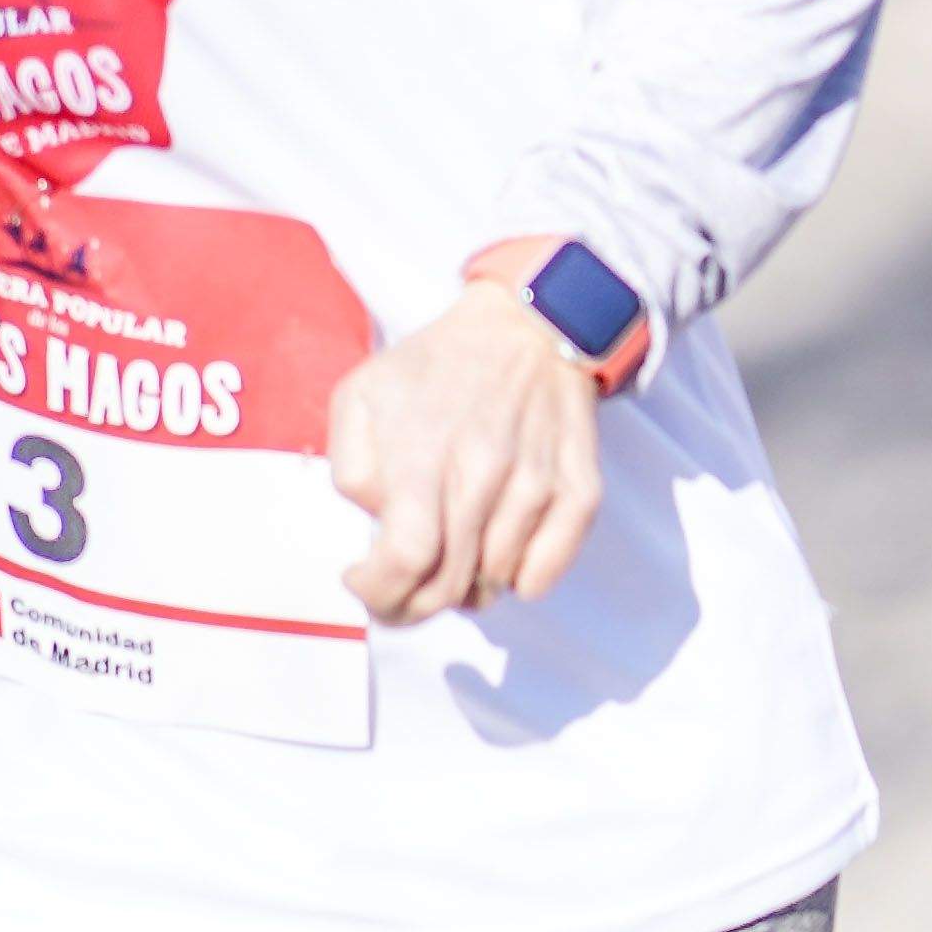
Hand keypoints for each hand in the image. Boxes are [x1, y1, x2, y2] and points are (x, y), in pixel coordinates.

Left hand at [326, 284, 604, 624]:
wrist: (527, 326)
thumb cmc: (434, 366)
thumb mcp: (361, 394)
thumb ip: (352, 467)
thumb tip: (379, 523)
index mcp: (425, 451)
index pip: (406, 559)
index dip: (379, 592)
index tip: (362, 580)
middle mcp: (486, 471)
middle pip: (449, 586)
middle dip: (411, 606)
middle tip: (398, 591)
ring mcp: (537, 483)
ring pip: (495, 583)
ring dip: (466, 587)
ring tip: (452, 551)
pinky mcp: (580, 488)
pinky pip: (547, 572)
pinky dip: (520, 579)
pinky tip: (499, 552)